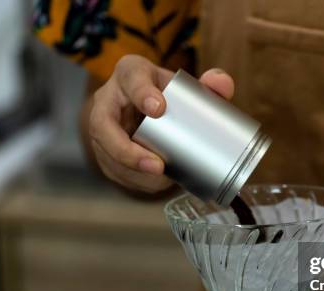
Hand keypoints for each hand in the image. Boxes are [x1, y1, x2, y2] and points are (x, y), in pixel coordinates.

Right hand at [88, 55, 234, 192]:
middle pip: (102, 123)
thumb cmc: (168, 95)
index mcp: (131, 74)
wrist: (150, 110)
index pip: (130, 76)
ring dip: (132, 171)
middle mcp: (108, 99)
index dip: (141, 92)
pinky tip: (156, 183)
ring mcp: (101, 128)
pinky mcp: (104, 151)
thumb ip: (211, 84)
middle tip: (157, 164)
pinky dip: (135, 180)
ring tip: (161, 178)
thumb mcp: (188, 86)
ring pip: (106, 152)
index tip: (159, 108)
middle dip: (126, 150)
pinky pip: (113, 169)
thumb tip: (222, 85)